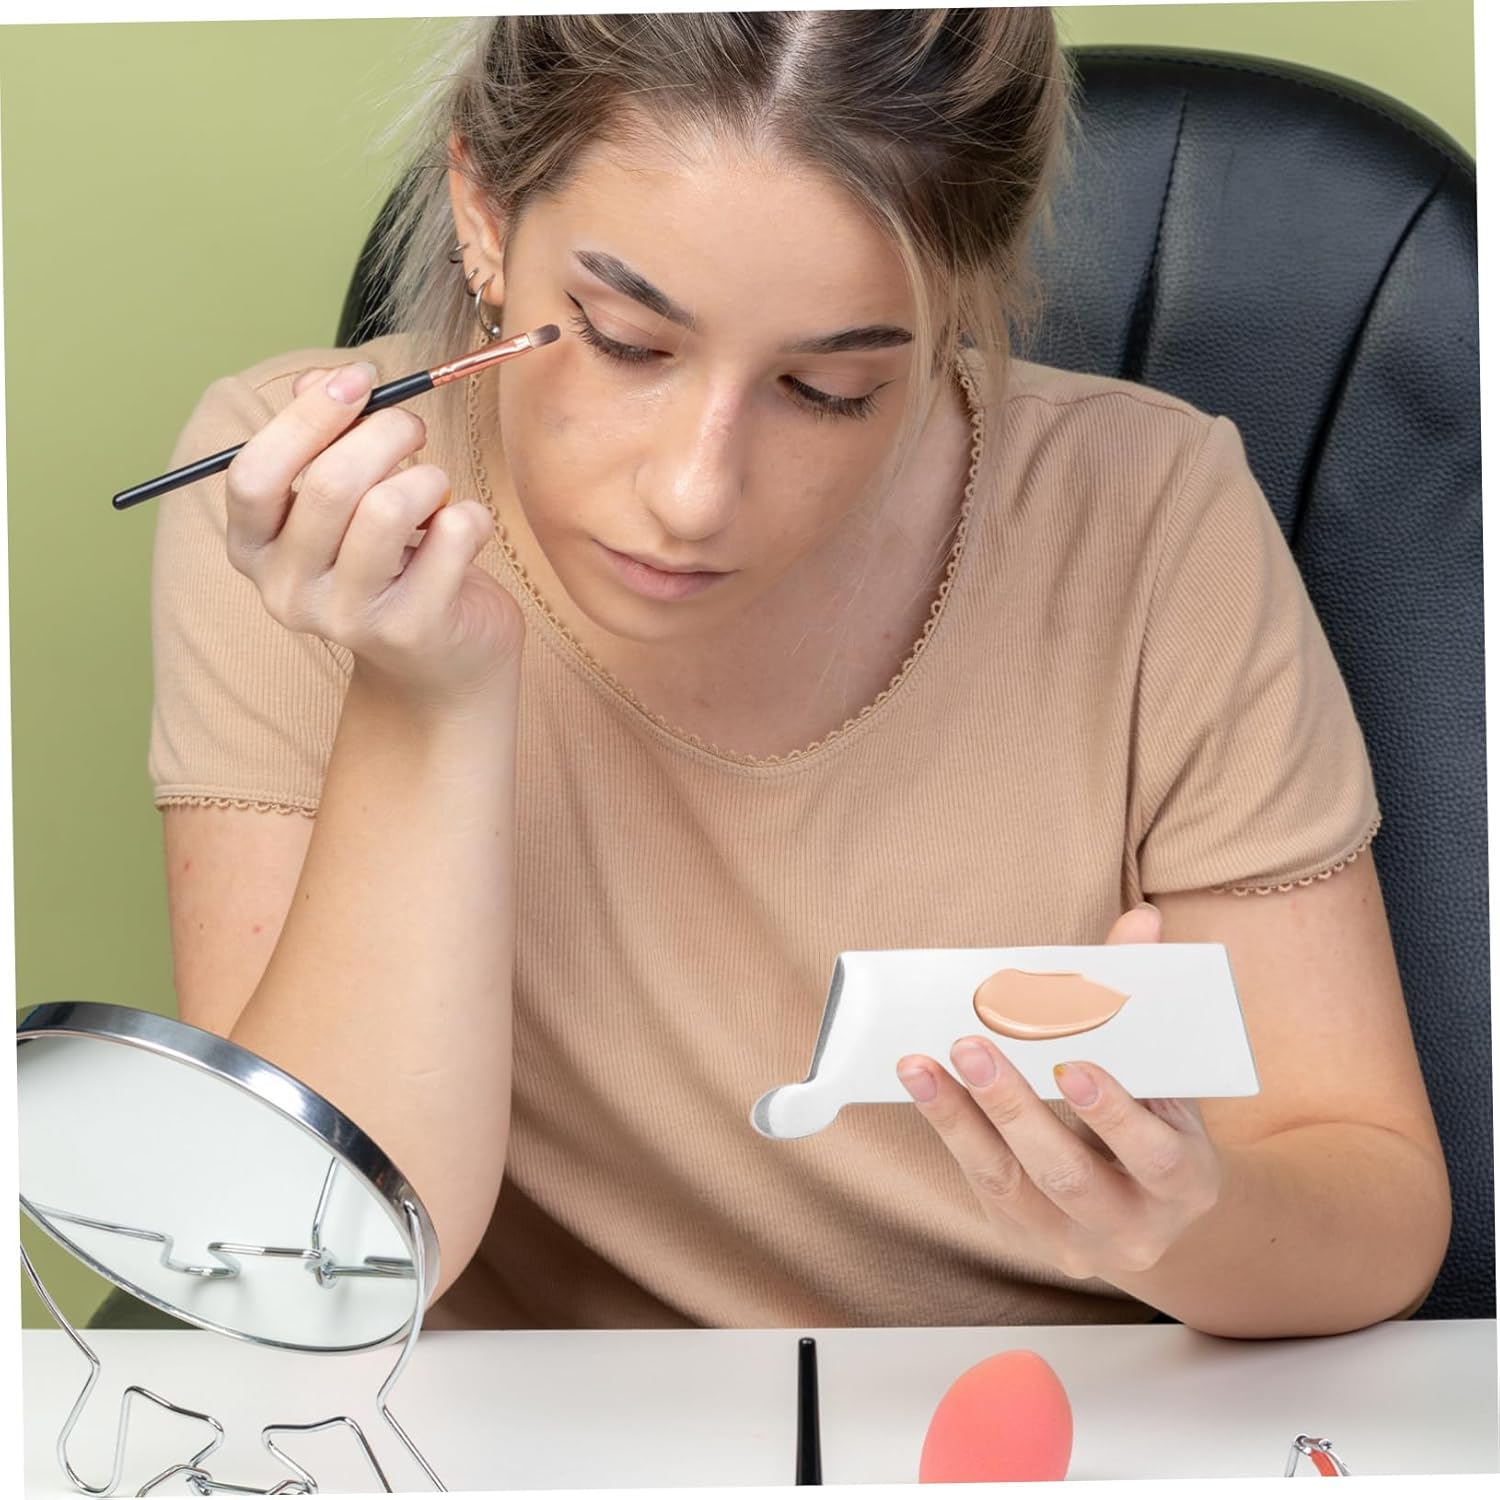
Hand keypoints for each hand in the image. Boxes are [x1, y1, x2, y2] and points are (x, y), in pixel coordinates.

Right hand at [223, 360, 523, 708]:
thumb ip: (325, 438)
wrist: (440, 663)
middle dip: (387, 433)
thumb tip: (321, 381)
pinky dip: (471, 516)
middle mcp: (287, 591)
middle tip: (414, 428)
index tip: (359, 379)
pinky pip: (452, 535)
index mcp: (255, 549)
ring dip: (429, 479)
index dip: (307, 417)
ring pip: (389, 507)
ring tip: (437, 491)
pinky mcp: (411, 628)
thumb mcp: (347, 501)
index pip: (255, 473)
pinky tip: (464, 533)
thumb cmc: (391, 563)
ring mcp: (347, 617)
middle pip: (330, 483)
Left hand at [896, 904, 1225, 1282]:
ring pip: (1010, 1183)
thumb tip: (1142, 921)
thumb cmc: (1158, 1119)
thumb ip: (1146, 1001)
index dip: (1113, 1114)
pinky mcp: (1024, 1237)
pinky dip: (951, 1130)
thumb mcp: (1169, 1077)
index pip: (1155, 1155)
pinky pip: (982, 1183)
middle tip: (971, 1044)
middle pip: (1067, 1173)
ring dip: (960, 1118)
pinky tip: (924, 1087)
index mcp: (1187, 1182)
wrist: (1155, 1208)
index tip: (1071, 1065)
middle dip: (1014, 1107)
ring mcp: (1075, 1243)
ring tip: (920, 1064)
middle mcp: (1135, 1228)